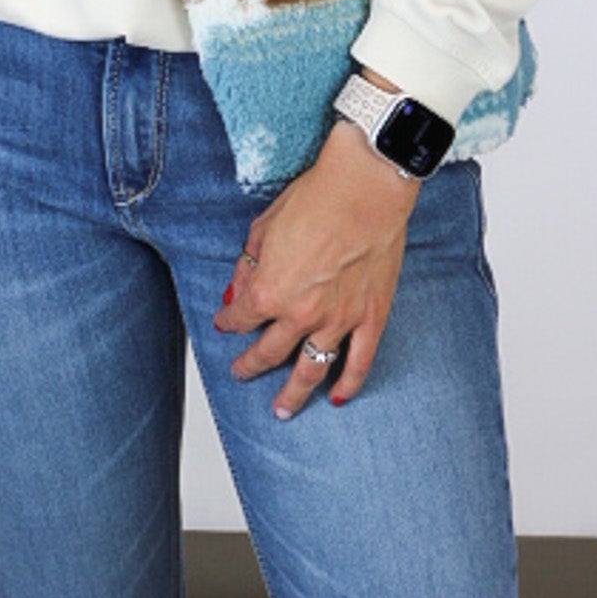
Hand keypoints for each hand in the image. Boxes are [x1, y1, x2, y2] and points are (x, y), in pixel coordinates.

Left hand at [213, 118, 418, 416]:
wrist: (364, 188)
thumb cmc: (315, 198)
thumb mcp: (263, 227)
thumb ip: (247, 267)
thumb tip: (236, 295)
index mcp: (269, 290)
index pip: (241, 319)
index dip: (229, 323)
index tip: (226, 324)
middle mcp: (300, 314)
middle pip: (270, 353)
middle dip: (251, 366)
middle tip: (241, 373)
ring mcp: (338, 320)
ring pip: (311, 369)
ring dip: (293, 394)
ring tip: (282, 409)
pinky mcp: (370, 317)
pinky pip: (358, 362)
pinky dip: (347, 384)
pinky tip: (336, 397)